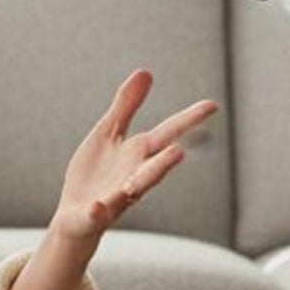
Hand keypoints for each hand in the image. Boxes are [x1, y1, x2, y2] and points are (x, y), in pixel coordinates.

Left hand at [51, 71, 217, 244]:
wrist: (77, 216)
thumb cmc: (97, 174)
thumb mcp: (108, 133)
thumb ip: (126, 106)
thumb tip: (146, 72)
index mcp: (138, 154)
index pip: (167, 133)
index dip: (189, 119)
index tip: (212, 105)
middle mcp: (133, 176)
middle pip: (155, 166)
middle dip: (166, 160)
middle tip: (180, 151)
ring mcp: (114, 198)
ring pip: (133, 190)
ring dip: (142, 183)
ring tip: (145, 178)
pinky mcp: (93, 216)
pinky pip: (97, 214)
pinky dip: (98, 211)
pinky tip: (96, 206)